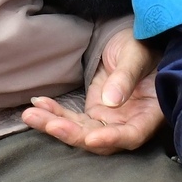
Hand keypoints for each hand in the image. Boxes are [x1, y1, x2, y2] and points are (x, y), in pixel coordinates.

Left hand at [22, 29, 161, 153]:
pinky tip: (38, 104)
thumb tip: (111, 100)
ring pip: (82, 132)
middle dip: (74, 135)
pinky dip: (53, 113)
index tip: (91, 138)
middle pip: (102, 139)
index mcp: (150, 112)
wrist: (133, 42)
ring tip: (31, 115)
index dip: (112, 139)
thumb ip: (126, 77)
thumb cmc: (143, 46)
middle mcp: (129, 123)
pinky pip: (72, 119)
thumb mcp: (136, 55)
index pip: (132, 134)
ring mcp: (110, 120)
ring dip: (55, 125)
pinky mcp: (94, 113)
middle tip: (51, 124)